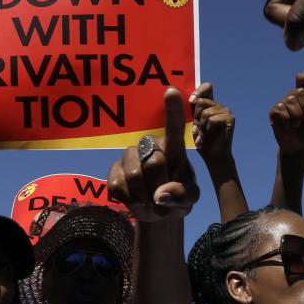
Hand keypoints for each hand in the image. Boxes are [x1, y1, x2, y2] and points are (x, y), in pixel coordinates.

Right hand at [108, 88, 199, 222]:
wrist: (157, 212)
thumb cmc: (177, 197)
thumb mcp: (189, 198)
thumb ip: (181, 195)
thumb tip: (160, 195)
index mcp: (173, 147)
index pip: (174, 126)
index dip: (173, 109)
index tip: (172, 91)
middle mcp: (150, 145)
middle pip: (154, 160)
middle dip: (160, 184)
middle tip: (163, 198)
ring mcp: (130, 156)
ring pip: (135, 174)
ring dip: (144, 196)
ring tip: (150, 201)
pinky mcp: (113, 170)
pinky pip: (118, 186)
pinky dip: (130, 201)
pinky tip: (136, 200)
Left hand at [189, 83, 234, 163]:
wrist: (212, 157)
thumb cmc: (201, 141)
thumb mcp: (193, 123)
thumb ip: (193, 110)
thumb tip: (190, 99)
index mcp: (210, 105)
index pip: (207, 87)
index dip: (198, 90)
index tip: (191, 101)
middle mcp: (218, 106)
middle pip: (201, 101)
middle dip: (195, 117)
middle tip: (197, 130)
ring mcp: (225, 111)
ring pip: (205, 113)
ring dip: (201, 127)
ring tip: (203, 136)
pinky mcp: (229, 119)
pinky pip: (212, 120)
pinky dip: (208, 130)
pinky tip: (210, 137)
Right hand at [270, 72, 303, 154]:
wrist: (301, 145)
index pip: (302, 77)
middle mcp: (291, 95)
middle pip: (300, 91)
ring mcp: (282, 103)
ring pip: (291, 101)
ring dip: (298, 118)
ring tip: (297, 124)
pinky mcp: (274, 112)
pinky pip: (283, 111)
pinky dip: (289, 122)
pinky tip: (288, 126)